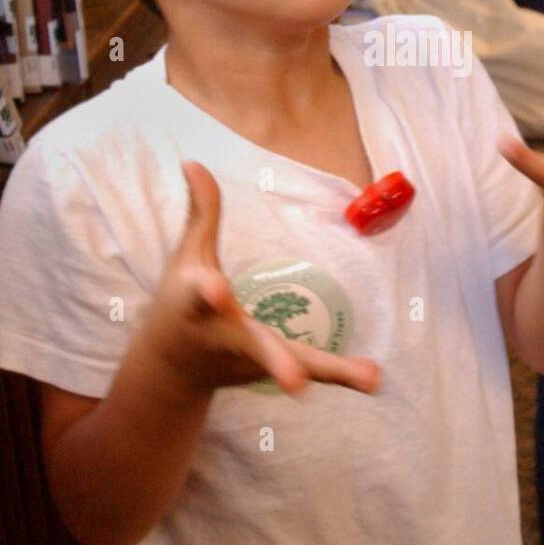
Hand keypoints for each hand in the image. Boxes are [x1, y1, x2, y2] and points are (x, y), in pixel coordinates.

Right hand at [141, 162, 381, 395]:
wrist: (169, 367)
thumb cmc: (179, 300)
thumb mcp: (186, 255)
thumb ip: (200, 212)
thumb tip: (194, 161)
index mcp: (197, 303)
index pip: (201, 295)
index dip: (210, 293)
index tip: (219, 294)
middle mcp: (225, 336)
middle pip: (253, 345)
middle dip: (274, 361)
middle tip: (296, 382)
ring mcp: (249, 358)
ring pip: (291, 362)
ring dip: (329, 371)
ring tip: (370, 378)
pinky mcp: (268, 368)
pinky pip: (310, 369)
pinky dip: (341, 375)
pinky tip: (374, 378)